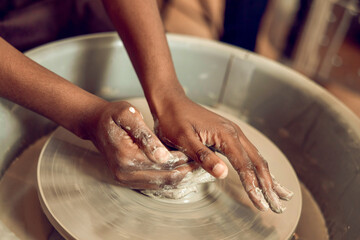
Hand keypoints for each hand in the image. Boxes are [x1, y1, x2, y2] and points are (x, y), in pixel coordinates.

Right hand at [84, 101, 195, 188]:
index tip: (195, 153)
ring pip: (161, 185)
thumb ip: (145, 135)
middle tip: (201, 164)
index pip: (163, 164)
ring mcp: (125, 179)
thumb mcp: (128, 115)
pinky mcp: (127, 181)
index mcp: (126, 157)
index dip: (182, 160)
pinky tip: (181, 173)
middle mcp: (125, 173)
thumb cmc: (112, 116)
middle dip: (185, 171)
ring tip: (195, 169)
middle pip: (164, 178)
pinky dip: (169, 181)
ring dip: (179, 178)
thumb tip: (163, 156)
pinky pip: (153, 186)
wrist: (95, 124)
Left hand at [153, 96, 292, 212]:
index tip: (261, 205)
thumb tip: (224, 174)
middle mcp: (235, 133)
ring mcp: (234, 132)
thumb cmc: (174, 121)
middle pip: (257, 163)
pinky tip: (264, 175)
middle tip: (277, 207)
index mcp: (226, 135)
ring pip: (256, 157)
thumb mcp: (184, 140)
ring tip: (281, 195)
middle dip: (269, 186)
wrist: (172, 102)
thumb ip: (203, 156)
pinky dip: (259, 167)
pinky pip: (249, 152)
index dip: (254, 187)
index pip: (245, 166)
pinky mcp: (229, 134)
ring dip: (268, 178)